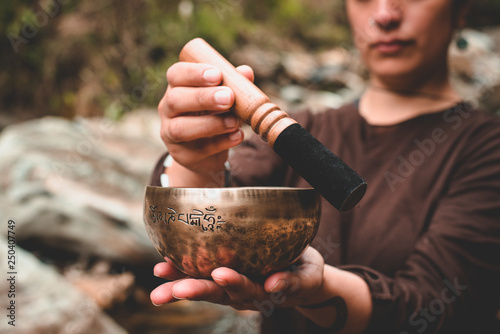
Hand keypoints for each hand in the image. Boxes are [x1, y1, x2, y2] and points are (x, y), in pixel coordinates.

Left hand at [150, 247, 325, 310]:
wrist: (301, 275)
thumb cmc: (306, 272)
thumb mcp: (308, 277)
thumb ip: (293, 282)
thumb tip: (273, 285)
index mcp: (263, 293)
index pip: (246, 289)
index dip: (234, 283)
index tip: (221, 274)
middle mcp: (242, 293)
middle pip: (217, 293)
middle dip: (195, 291)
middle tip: (174, 289)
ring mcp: (230, 286)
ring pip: (203, 286)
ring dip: (180, 282)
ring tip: (160, 275)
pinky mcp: (223, 276)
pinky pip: (200, 275)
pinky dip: (181, 272)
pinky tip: (163, 267)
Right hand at [158, 62, 253, 181]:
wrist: (208, 151)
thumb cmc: (215, 114)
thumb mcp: (224, 97)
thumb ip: (233, 84)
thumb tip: (246, 72)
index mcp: (177, 87)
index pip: (176, 74)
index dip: (194, 73)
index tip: (217, 74)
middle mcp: (168, 109)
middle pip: (175, 100)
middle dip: (203, 97)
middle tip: (228, 97)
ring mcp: (170, 133)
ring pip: (181, 128)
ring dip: (211, 124)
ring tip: (234, 121)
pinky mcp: (182, 155)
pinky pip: (200, 149)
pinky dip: (222, 142)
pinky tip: (237, 136)